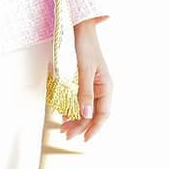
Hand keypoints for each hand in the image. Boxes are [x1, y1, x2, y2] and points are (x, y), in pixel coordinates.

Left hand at [58, 19, 111, 141]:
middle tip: (65, 135)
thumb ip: (85, 93)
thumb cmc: (84, 46)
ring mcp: (91, 85)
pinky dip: (71, 108)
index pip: (103, 114)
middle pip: (92, 114)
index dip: (95, 128)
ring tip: (62, 127)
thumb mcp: (84, 70)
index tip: (84, 139)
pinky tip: (62, 114)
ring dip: (74, 119)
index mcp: (106, 87)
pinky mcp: (82, 82)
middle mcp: (100, 88)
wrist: (79, 28)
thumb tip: (86, 115)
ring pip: (84, 109)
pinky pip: (78, 100)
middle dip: (80, 126)